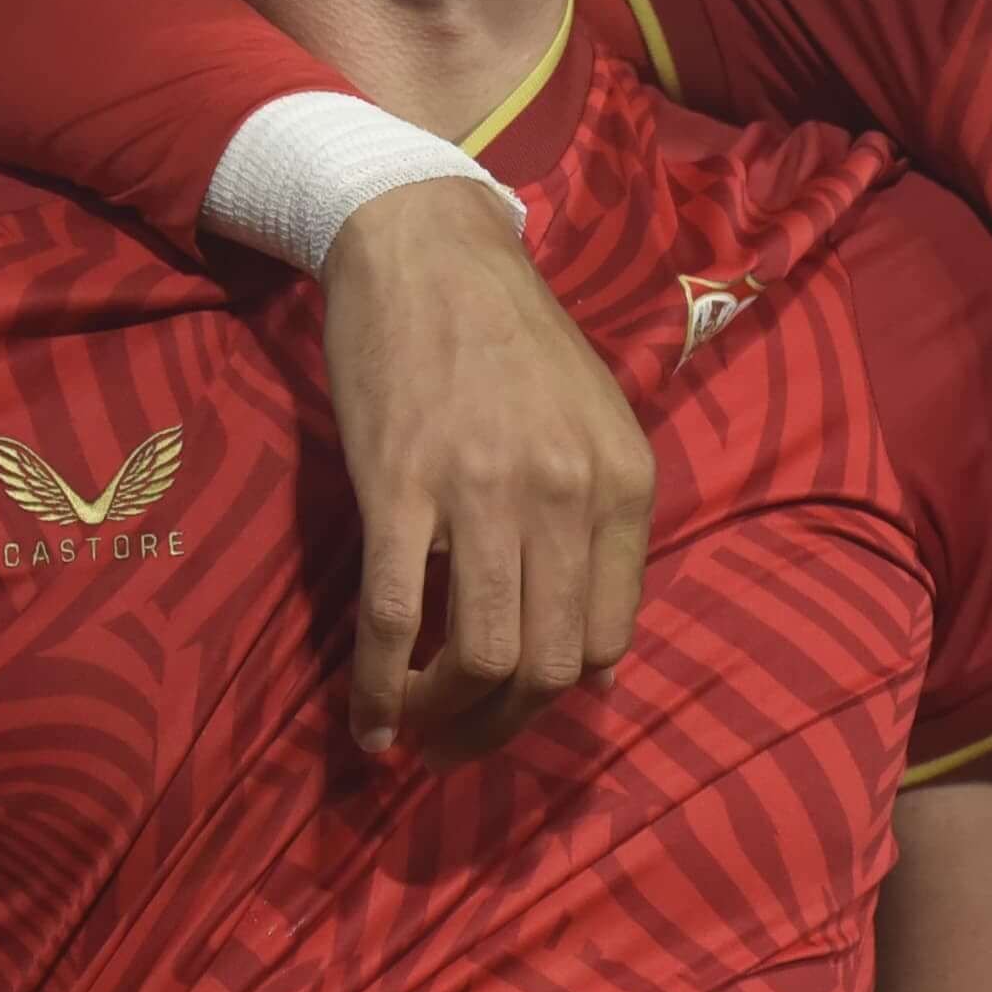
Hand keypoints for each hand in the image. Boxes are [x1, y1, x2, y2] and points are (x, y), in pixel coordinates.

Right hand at [317, 177, 657, 760]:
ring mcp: (480, 492)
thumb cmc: (508, 333)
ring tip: (417, 737)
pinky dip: (379, 691)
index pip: (609, 641)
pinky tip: (370, 724)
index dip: (562, 699)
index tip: (520, 711)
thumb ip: (607, 533)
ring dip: (445, 722)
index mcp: (621, 481)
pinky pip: (391, 619)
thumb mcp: (595, 421)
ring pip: (478, 660)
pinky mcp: (396, 487)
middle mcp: (564, 493)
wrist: (422, 245)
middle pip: (547, 666)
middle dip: (500, 729)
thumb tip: (605, 672)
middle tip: (459, 746)